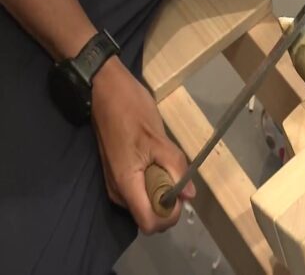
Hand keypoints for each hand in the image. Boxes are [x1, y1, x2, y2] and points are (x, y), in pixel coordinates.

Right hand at [91, 56, 195, 233]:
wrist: (106, 90)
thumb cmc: (131, 111)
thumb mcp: (159, 139)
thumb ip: (175, 168)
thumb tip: (190, 195)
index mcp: (126, 184)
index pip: (149, 223)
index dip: (169, 216)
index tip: (182, 196)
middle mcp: (118, 191)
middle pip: (148, 216)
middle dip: (168, 204)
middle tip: (178, 177)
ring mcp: (117, 183)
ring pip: (145, 202)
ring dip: (161, 191)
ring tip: (168, 165)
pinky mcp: (119, 173)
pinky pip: (140, 189)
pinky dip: (154, 182)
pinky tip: (159, 161)